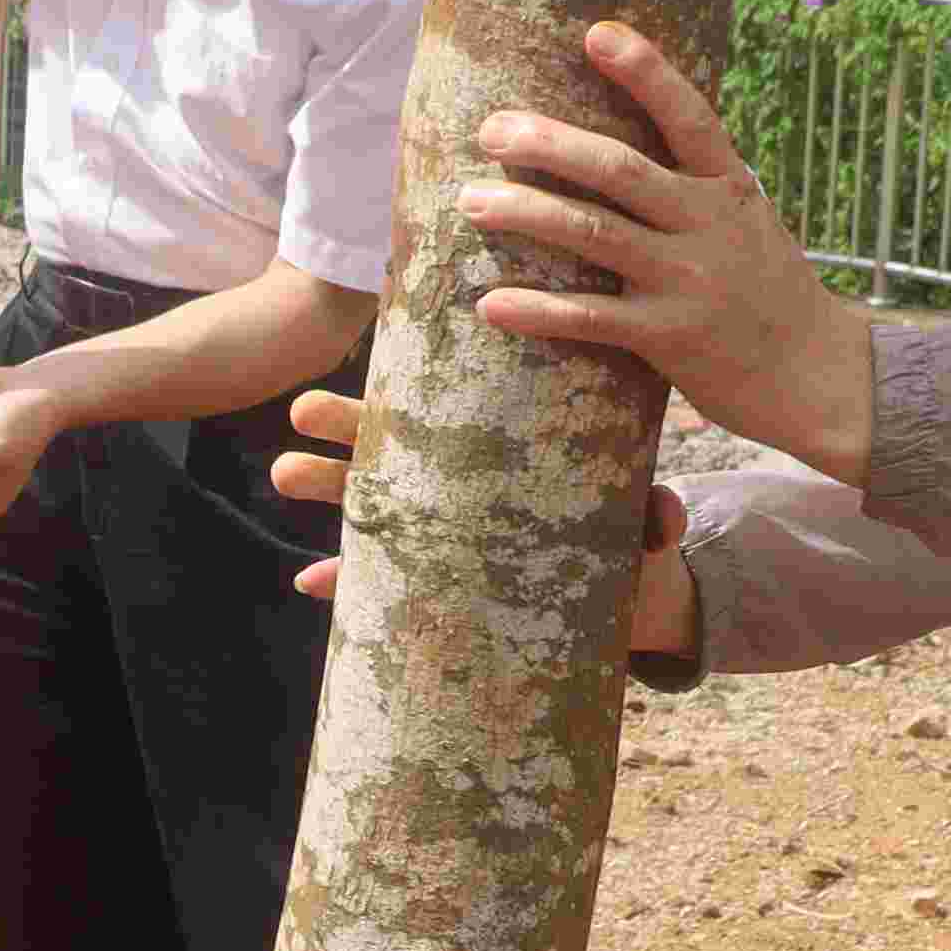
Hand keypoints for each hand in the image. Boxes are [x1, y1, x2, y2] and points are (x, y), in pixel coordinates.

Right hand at [276, 384, 694, 648]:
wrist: (625, 601)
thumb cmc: (620, 536)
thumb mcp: (636, 518)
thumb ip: (651, 517)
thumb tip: (666, 519)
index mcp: (493, 451)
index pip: (443, 409)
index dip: (400, 387)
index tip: (376, 350)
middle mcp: (451, 486)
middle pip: (388, 446)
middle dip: (342, 425)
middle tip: (303, 407)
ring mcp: (435, 536)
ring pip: (368, 505)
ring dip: (324, 485)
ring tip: (284, 468)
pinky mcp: (434, 592)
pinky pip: (375, 587)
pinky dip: (342, 583)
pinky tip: (309, 580)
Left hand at [460, 22, 880, 484]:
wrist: (815, 376)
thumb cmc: (766, 289)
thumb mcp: (747, 220)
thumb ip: (693, 184)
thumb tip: (613, 144)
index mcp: (729, 187)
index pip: (690, 116)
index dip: (645, 73)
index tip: (596, 33)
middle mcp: (709, 225)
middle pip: (621, 170)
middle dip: (551, 145)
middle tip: (491, 129)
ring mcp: (689, 282)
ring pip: (595, 235)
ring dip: (526, 213)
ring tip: (468, 200)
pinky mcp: (669, 338)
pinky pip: (592, 319)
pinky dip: (539, 311)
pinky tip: (490, 303)